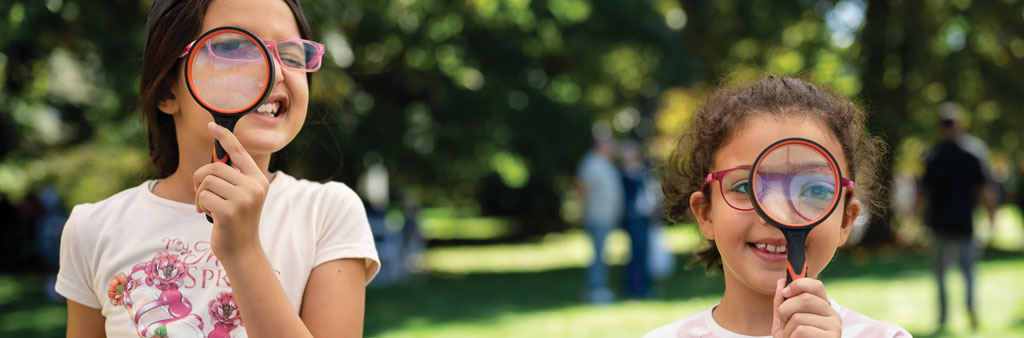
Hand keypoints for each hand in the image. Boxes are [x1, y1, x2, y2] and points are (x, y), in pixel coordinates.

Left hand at [193, 122, 269, 260]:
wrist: (242, 250)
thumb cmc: (237, 221)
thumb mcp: (241, 195)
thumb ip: (232, 178)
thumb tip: (216, 157)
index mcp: (258, 179)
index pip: (239, 152)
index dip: (225, 136)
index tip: (211, 125)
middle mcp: (254, 186)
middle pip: (214, 167)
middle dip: (200, 179)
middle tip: (201, 193)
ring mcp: (243, 199)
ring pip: (207, 182)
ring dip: (200, 195)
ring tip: (206, 206)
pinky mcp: (230, 211)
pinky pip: (203, 197)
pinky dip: (201, 206)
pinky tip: (208, 216)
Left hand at [772, 278, 840, 337]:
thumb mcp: (784, 320)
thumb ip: (782, 302)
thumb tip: (781, 282)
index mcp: (822, 306)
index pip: (815, 285)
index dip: (799, 284)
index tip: (785, 291)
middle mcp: (832, 314)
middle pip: (805, 299)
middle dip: (786, 309)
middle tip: (783, 321)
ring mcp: (834, 326)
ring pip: (799, 317)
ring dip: (787, 330)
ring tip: (792, 337)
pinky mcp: (832, 337)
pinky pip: (802, 331)